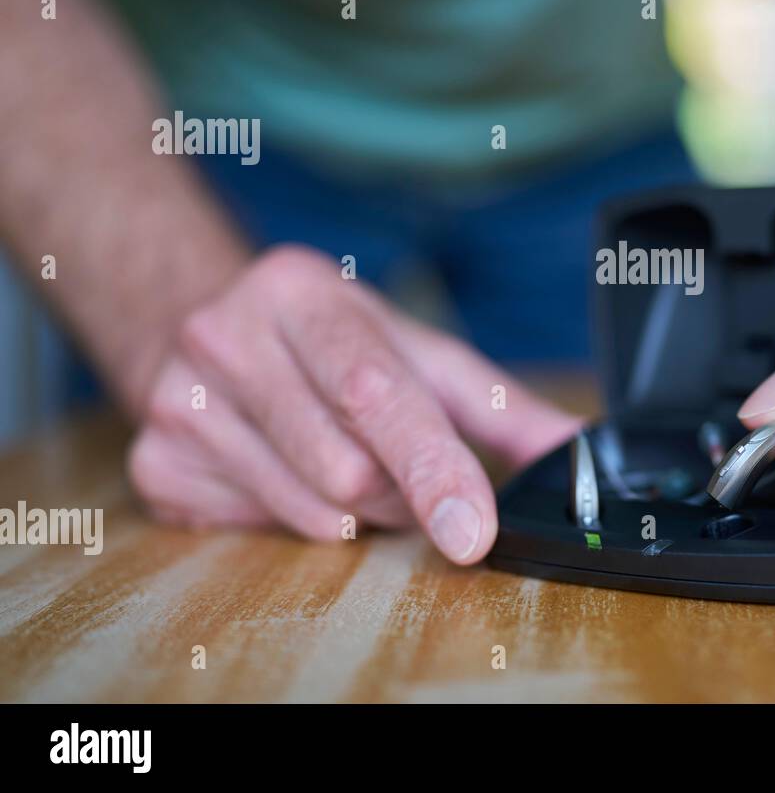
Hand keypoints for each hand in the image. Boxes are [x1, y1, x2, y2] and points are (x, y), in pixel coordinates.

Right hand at [128, 245, 581, 562]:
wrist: (194, 322)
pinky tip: (282, 469)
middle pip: (346, 466)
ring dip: (354, 512)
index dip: (433, 467)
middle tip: (400, 472)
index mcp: (303, 291)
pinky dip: (294, 518)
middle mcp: (226, 334)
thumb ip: (498, 404)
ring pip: (308, 510)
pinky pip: (258, 529)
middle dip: (398, 492)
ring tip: (343, 463)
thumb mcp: (412, 350)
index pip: (376, 391)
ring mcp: (177, 398)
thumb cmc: (328, 343)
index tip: (473, 531)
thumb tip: (575, 451)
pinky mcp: (152, 461)